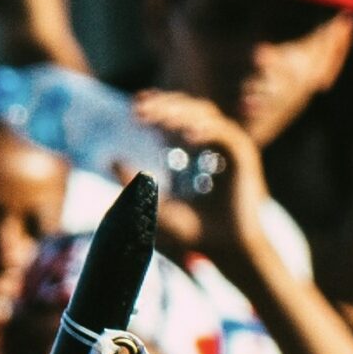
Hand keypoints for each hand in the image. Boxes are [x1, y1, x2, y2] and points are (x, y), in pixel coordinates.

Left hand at [133, 91, 268, 275]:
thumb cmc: (191, 230)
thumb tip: (110, 159)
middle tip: (139, 109)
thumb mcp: (153, 202)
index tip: (135, 106)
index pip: (174, 117)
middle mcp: (209, 144)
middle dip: (164, 106)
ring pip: (205, 116)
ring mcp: (227, 148)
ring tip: (158, 118)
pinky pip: (224, 134)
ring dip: (181, 113)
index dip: (157, 106)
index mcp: (190, 150)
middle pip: (188, 109)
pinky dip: (206, 130)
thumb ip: (133, 181)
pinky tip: (185, 136)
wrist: (220, 248)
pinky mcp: (243, 157)